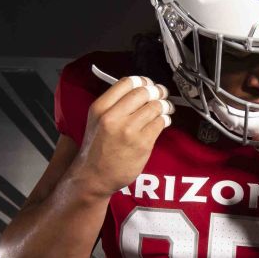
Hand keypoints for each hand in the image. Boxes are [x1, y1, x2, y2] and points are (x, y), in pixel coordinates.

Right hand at [72, 75, 173, 197]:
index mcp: (100, 108)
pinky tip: (162, 122)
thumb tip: (140, 89)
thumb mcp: (96, 120)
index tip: (148, 84)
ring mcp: (129, 130)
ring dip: (164, 106)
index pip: (127, 82)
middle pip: (144, 92)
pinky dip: (164, 120)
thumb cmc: (96, 149)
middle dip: (156, 91)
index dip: (142, 81)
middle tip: (160, 95)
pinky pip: (160, 123)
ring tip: (164, 109)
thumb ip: (114, 104)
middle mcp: (113, 117)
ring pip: (155, 106)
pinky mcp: (142, 143)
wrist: (94, 176)